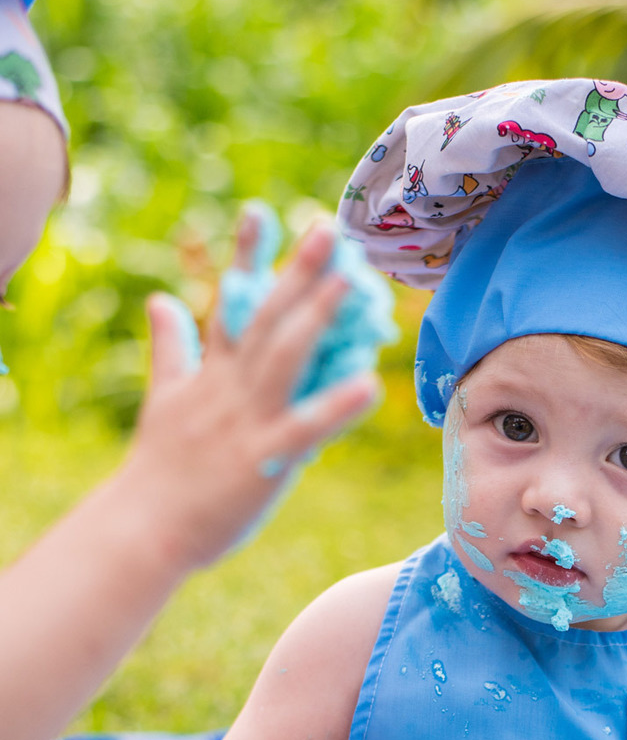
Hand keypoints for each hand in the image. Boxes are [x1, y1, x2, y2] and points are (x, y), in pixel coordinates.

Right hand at [117, 213, 382, 572]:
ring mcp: (246, 421)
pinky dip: (336, 406)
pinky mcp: (261, 460)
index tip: (264, 211)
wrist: (142, 528)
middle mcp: (230, 387)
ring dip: (319, 318)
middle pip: (267, 318)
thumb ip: (171, 348)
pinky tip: (371, 384)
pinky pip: (305, 428)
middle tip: (331, 229)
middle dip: (298, 272)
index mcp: (212, 374)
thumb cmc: (159, 470)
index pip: (232, 303)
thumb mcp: (164, 399)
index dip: (247, 257)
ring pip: (285, 358)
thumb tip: (160, 299)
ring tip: (353, 283)